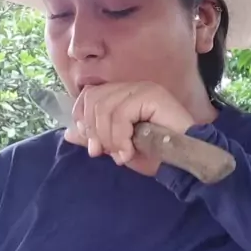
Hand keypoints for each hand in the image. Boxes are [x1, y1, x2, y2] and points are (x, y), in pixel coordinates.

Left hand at [64, 82, 193, 174]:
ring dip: (110, 138)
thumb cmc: (155, 156)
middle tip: (107, 153)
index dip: (83, 118)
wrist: (183, 164)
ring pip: (105, 107)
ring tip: (122, 155)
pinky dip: (120, 137)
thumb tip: (67, 133)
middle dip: (95, 131)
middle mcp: (132, 87)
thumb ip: (94, 138)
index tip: (92, 145)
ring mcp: (143, 88)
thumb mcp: (117, 148)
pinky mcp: (152, 95)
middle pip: (93, 99)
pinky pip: (121, 113)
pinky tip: (129, 151)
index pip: (89, 94)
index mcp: (123, 95)